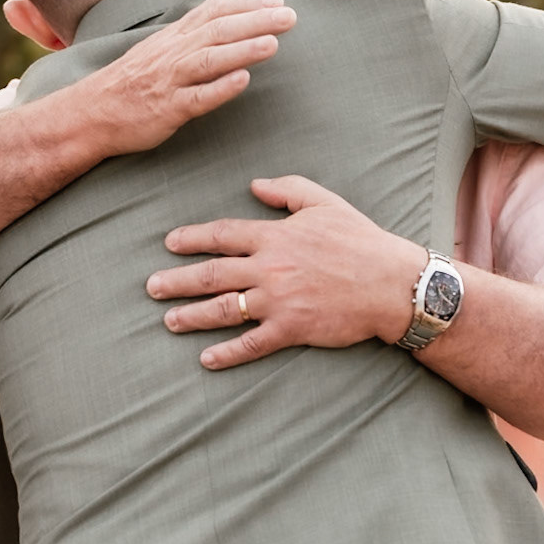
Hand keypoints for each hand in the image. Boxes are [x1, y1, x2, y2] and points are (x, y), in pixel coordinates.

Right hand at [89, 0, 295, 154]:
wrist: (91, 112)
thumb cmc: (132, 80)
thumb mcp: (160, 46)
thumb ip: (193, 29)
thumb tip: (229, 8)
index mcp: (174, 36)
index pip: (215, 11)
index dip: (248, 4)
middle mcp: (174, 53)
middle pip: (218, 30)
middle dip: (256, 21)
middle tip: (290, 16)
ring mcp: (170, 81)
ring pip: (209, 60)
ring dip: (243, 50)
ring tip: (273, 43)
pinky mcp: (168, 110)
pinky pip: (197, 98)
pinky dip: (220, 89)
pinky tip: (243, 82)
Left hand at [146, 175, 424, 369]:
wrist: (391, 283)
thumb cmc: (361, 240)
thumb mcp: (325, 203)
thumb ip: (287, 189)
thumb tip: (254, 184)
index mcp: (275, 236)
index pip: (222, 235)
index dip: (192, 239)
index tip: (170, 244)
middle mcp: (270, 268)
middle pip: (213, 274)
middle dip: (178, 281)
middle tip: (152, 287)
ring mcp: (278, 301)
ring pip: (224, 310)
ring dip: (192, 316)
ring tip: (169, 321)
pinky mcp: (292, 329)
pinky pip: (252, 344)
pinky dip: (227, 354)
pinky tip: (206, 359)